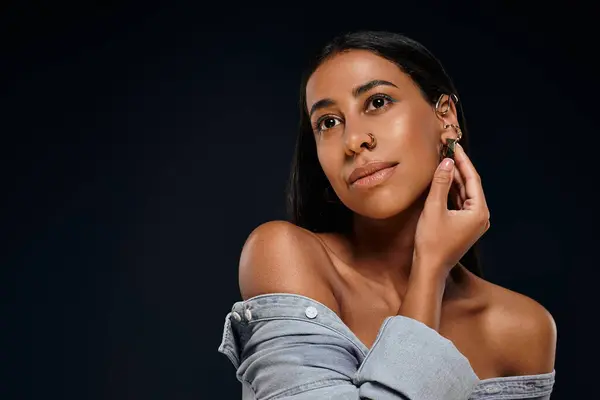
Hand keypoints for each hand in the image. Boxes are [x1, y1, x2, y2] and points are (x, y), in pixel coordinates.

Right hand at [413, 143, 489, 277]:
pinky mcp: (465, 226)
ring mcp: (474, 223)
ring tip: (444, 161)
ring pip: (465, 194)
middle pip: (470, 186)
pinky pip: (460, 204)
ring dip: (455, 179)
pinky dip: (452, 192)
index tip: (454, 145)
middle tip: (448, 149)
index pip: (473, 179)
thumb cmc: (432, 241)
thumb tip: (447, 162)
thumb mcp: (434, 208)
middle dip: (459, 168)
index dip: (462, 160)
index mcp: (479, 212)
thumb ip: (441, 183)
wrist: (430, 269)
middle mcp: (481, 217)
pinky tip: (443, 181)